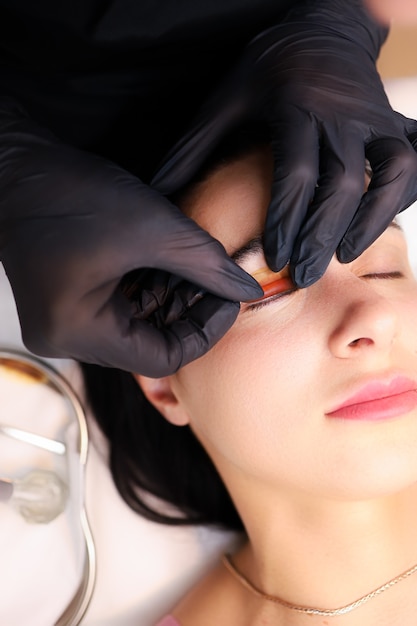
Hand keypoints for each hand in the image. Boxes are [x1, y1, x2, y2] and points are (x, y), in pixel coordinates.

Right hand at [0, 100, 260, 375]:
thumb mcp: (151, 227)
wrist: (13, 165)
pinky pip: (117, 312)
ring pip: (136, 329)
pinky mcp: (65, 303)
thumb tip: (246, 289)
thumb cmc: (67, 192)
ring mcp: (62, 322)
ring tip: (194, 271)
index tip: (228, 298)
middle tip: (215, 283)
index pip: (162, 359)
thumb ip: (205, 263)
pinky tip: (166, 267)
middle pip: (149, 347)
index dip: (205, 332)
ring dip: (170, 303)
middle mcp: (65, 337)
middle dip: (189, 315)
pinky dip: (147, 294)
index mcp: (79, 331)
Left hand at [152, 0, 416, 286]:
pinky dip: (402, 195)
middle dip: (323, 235)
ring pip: (393, 172)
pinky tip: (378, 221)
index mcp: (297, 105)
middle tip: (304, 275)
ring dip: (373, 219)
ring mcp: (375, 118)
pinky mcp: (395, 122)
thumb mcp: (225, 97)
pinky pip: (412, 161)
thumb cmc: (269, 68)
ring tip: (345, 254)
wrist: (323, 27)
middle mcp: (343, 113)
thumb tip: (159, 195)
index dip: (286, 219)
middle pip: (343, 183)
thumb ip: (194, 147)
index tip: (275, 258)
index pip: (297, 171)